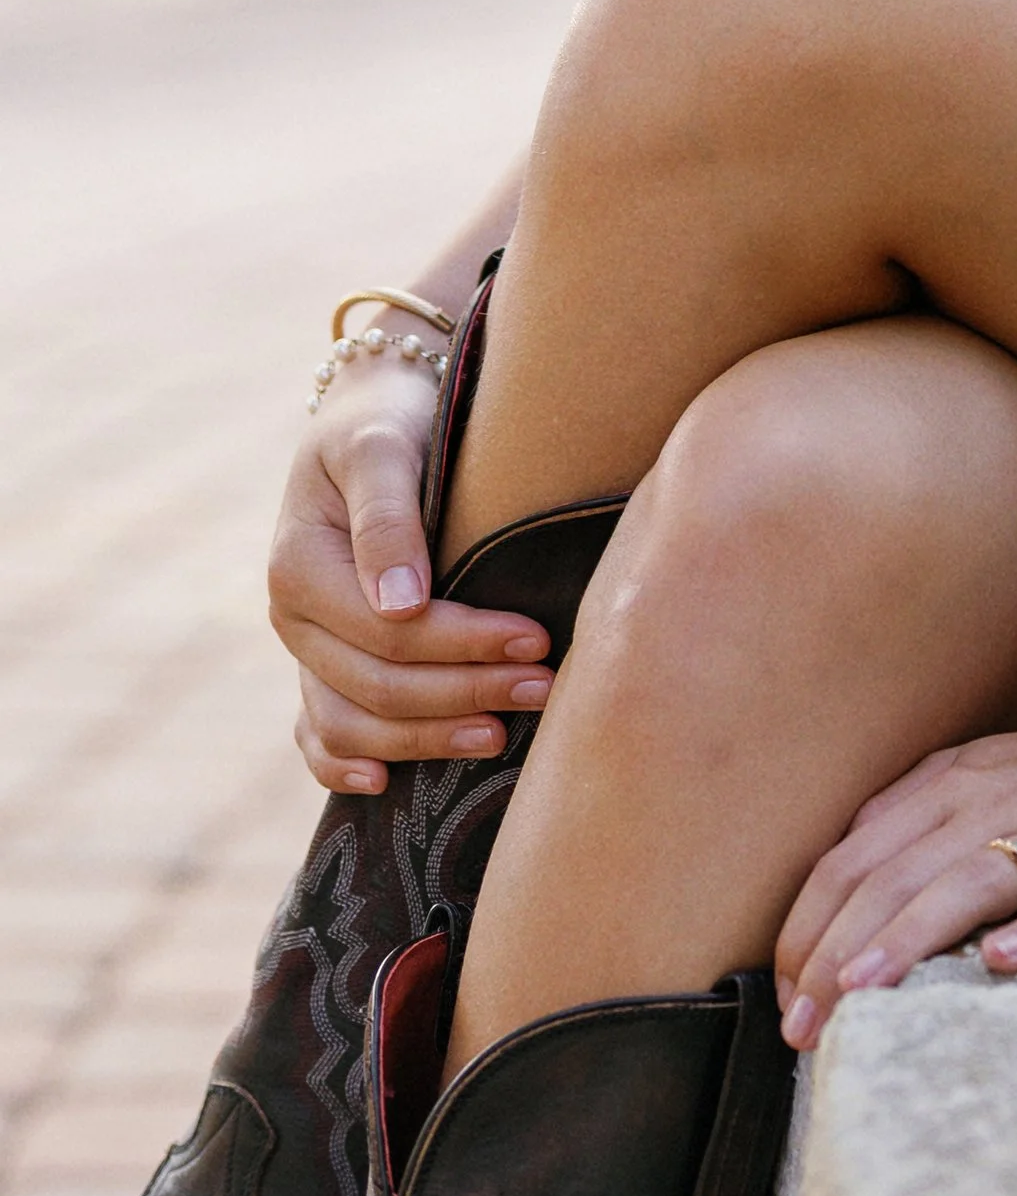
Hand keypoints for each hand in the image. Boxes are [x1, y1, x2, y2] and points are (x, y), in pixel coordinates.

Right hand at [269, 364, 553, 793]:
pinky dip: (342, 766)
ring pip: (353, 722)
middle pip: (378, 684)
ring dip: (427, 739)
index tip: (536, 639)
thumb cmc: (388, 417)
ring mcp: (303, 645)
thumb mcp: (383, 442)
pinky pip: (318, 732)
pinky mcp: (318, 659)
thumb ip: (388, 515)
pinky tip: (384, 788)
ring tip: (500, 736)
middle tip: (546, 688)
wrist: (371, 407)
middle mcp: (292, 616)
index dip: (464, 643)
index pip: (390, 631)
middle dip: (465, 692)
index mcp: (300, 565)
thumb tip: (401, 606)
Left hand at [773, 700, 1016, 1046]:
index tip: (783, 990)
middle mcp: (993, 802)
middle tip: (801, 1023)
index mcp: (952, 785)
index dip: (809, 924)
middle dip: (835, 951)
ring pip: (969, 884)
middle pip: (896, 875)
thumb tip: (841, 870)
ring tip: (861, 992)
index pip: (856, 856)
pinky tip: (1002, 965)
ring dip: (907, 939)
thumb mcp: (982, 780)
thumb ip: (915, 818)